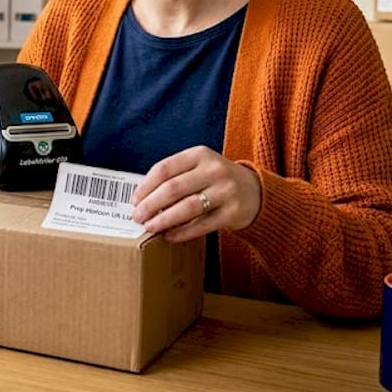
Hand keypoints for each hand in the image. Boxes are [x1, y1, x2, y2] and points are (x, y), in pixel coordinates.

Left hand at [130, 145, 261, 242]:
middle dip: (150, 205)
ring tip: (150, 227)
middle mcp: (214, 169)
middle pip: (173, 188)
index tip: (134, 201)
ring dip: (164, 219)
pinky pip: (202, 224)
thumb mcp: (199, 168)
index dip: (146, 186)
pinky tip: (169, 236)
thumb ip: (175, 178)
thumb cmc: (217, 181)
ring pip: (187, 207)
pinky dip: (182, 232)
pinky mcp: (233, 212)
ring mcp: (226, 190)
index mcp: (200, 154)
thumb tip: (142, 200)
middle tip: (137, 217)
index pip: (165, 168)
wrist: (257, 192)